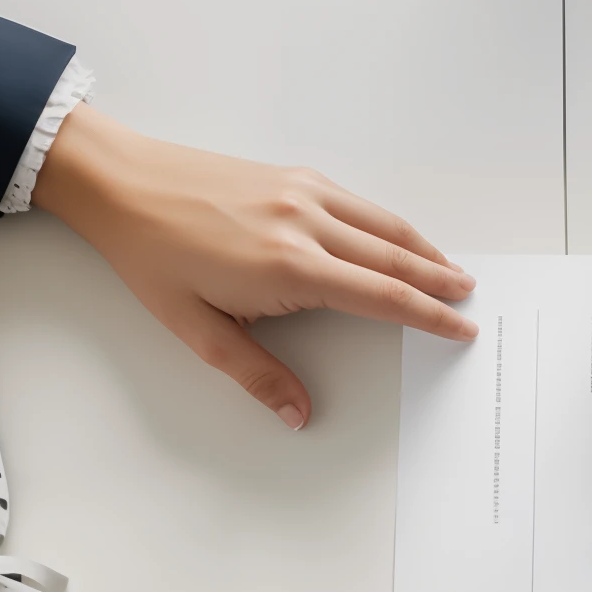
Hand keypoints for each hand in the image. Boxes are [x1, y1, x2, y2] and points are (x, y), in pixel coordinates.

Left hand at [32, 104, 477, 429]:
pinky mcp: (293, 177)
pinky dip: (390, 224)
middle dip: (439, 281)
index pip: (381, 296)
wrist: (120, 184)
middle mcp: (307, 225)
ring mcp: (303, 194)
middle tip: (471, 300)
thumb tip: (297, 413)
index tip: (459, 328)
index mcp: (289, 268)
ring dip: (423, 250)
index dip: (428, 316)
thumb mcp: (196, 329)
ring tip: (451, 270)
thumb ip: (255, 373)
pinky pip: (359, 204)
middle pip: (394, 258)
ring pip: (384, 225)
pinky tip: (399, 238)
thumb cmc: (151, 255)